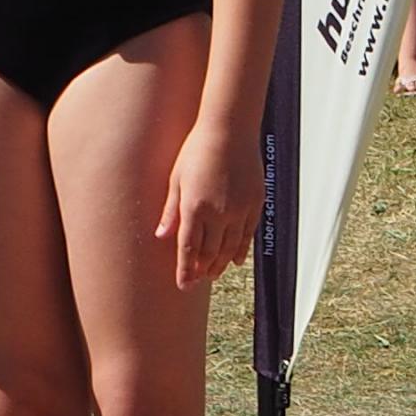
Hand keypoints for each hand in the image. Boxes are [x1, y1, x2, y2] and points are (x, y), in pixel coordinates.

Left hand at [154, 114, 265, 288]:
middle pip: (210, 251)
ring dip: (221, 262)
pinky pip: (248, 233)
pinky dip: (241, 249)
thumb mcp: (176, 179)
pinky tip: (236, 259)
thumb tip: (161, 235)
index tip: (183, 285)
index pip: (188, 248)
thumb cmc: (197, 150)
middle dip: (203, 269)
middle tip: (198, 280)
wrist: (229, 130)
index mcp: (194, 207)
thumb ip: (171, 210)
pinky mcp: (255, 202)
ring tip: (214, 273)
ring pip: (231, 246)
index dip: (185, 270)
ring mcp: (239, 209)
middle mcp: (218, 213)